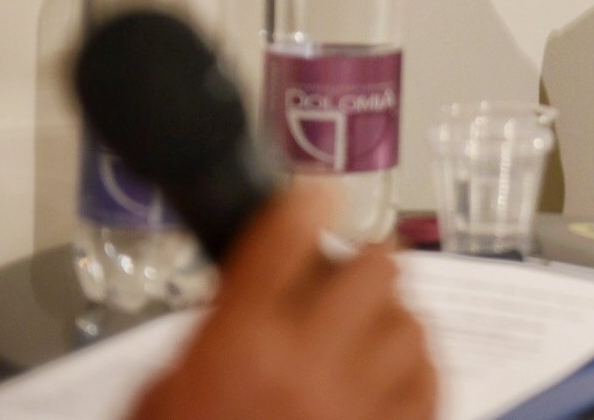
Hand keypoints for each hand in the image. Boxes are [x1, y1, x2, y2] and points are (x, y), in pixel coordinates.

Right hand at [130, 186, 437, 419]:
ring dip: (392, 319)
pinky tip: (396, 376)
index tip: (315, 194)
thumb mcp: (160, 400)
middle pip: (372, 267)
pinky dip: (418, 371)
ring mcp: (359, 409)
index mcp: (239, 346)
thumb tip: (248, 305)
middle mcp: (307, 366)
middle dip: (361, 263)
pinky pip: (433, 383)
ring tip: (370, 331)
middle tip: (346, 275)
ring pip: (412, 322)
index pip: (286, 239)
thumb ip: (209, 342)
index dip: (304, 204)